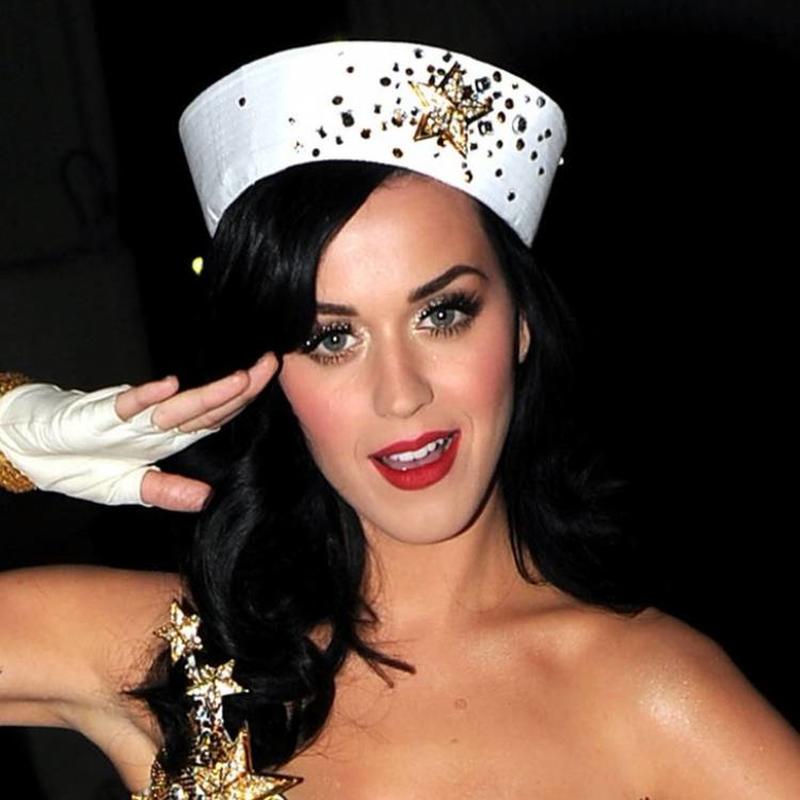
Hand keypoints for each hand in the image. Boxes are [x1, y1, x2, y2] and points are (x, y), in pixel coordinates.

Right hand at [0, 354, 279, 511]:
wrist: (34, 451)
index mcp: (169, 438)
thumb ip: (166, 491)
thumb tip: (205, 499)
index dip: (243, 403)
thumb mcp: (128, 489)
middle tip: (271, 366)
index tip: (270, 384)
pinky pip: (125, 404)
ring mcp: (132, 417)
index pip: (215, 420)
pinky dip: (145, 397)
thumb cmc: (84, 464)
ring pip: (177, 405)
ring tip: (241, 379)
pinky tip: (167, 386)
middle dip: (241, 389)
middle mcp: (158, 424)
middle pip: (207, 407)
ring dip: (208, 394)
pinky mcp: (100, 414)